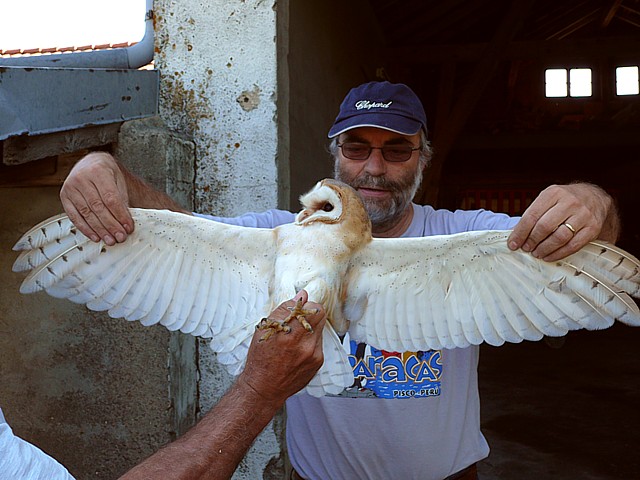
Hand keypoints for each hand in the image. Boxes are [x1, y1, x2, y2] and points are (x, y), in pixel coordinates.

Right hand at [60, 152, 133, 245]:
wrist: (90, 162)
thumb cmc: (106, 172)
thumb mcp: (118, 180)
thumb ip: (121, 199)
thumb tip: (125, 222)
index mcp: (98, 171)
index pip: (111, 198)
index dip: (120, 215)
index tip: (128, 227)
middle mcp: (81, 178)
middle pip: (98, 207)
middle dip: (111, 225)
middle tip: (120, 237)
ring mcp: (70, 187)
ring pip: (86, 213)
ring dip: (99, 230)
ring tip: (110, 239)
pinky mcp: (64, 196)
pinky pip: (74, 216)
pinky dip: (85, 228)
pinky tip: (95, 236)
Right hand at [238, 290, 324, 406]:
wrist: (264, 388)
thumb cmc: (261, 359)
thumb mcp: (265, 330)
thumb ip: (284, 310)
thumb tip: (301, 295)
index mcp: (290, 333)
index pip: (314, 308)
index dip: (307, 306)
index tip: (300, 309)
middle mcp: (305, 344)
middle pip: (320, 316)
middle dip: (310, 315)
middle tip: (298, 321)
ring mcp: (314, 354)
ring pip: (320, 329)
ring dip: (309, 329)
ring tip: (294, 338)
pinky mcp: (318, 362)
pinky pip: (319, 343)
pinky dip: (310, 342)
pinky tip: (297, 350)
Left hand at [508, 183, 618, 261]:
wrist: (595, 198)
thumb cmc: (566, 200)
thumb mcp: (548, 198)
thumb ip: (533, 213)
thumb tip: (516, 234)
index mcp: (554, 193)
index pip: (532, 215)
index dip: (520, 232)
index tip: (513, 243)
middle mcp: (570, 202)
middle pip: (545, 227)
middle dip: (531, 241)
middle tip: (526, 248)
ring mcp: (583, 215)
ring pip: (559, 237)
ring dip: (544, 249)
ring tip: (536, 253)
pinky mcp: (592, 228)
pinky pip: (573, 245)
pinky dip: (558, 254)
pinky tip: (549, 256)